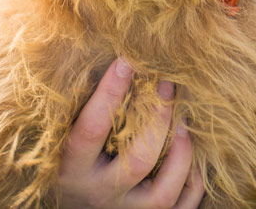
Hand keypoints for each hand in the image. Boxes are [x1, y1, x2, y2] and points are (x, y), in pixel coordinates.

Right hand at [55, 58, 204, 208]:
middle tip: (167, 85)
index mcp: (71, 171)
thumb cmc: (65, 167)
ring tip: (182, 122)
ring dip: (180, 152)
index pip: (91, 129)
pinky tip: (187, 153)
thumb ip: (81, 113)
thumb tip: (113, 62)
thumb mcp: (62, 145)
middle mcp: (99, 196)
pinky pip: (183, 207)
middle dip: (158, 118)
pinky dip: (192, 180)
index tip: (126, 62)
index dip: (109, 93)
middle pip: (138, 160)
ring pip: (164, 192)